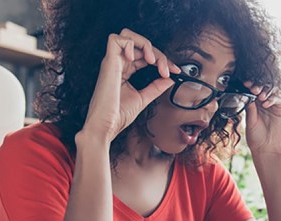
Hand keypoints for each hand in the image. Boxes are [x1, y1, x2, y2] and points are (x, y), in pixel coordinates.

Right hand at [80, 29, 180, 144]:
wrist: (106, 126)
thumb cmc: (117, 115)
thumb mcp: (143, 98)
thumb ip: (155, 87)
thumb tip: (169, 79)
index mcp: (124, 70)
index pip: (144, 55)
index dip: (162, 59)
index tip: (174, 71)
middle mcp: (117, 64)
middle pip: (139, 44)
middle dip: (158, 53)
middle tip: (167, 69)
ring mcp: (112, 62)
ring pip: (127, 35)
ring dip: (145, 44)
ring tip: (153, 61)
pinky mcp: (108, 63)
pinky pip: (116, 39)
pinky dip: (131, 44)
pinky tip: (139, 59)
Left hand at [243, 83, 280, 154]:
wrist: (267, 149)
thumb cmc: (256, 138)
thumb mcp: (250, 122)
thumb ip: (250, 109)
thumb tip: (246, 95)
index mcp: (255, 105)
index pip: (253, 91)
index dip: (249, 86)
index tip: (244, 84)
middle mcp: (265, 103)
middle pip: (263, 89)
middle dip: (258, 86)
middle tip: (252, 88)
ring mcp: (274, 105)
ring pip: (272, 91)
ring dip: (265, 91)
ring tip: (259, 96)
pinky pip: (278, 99)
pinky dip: (272, 99)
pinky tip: (266, 104)